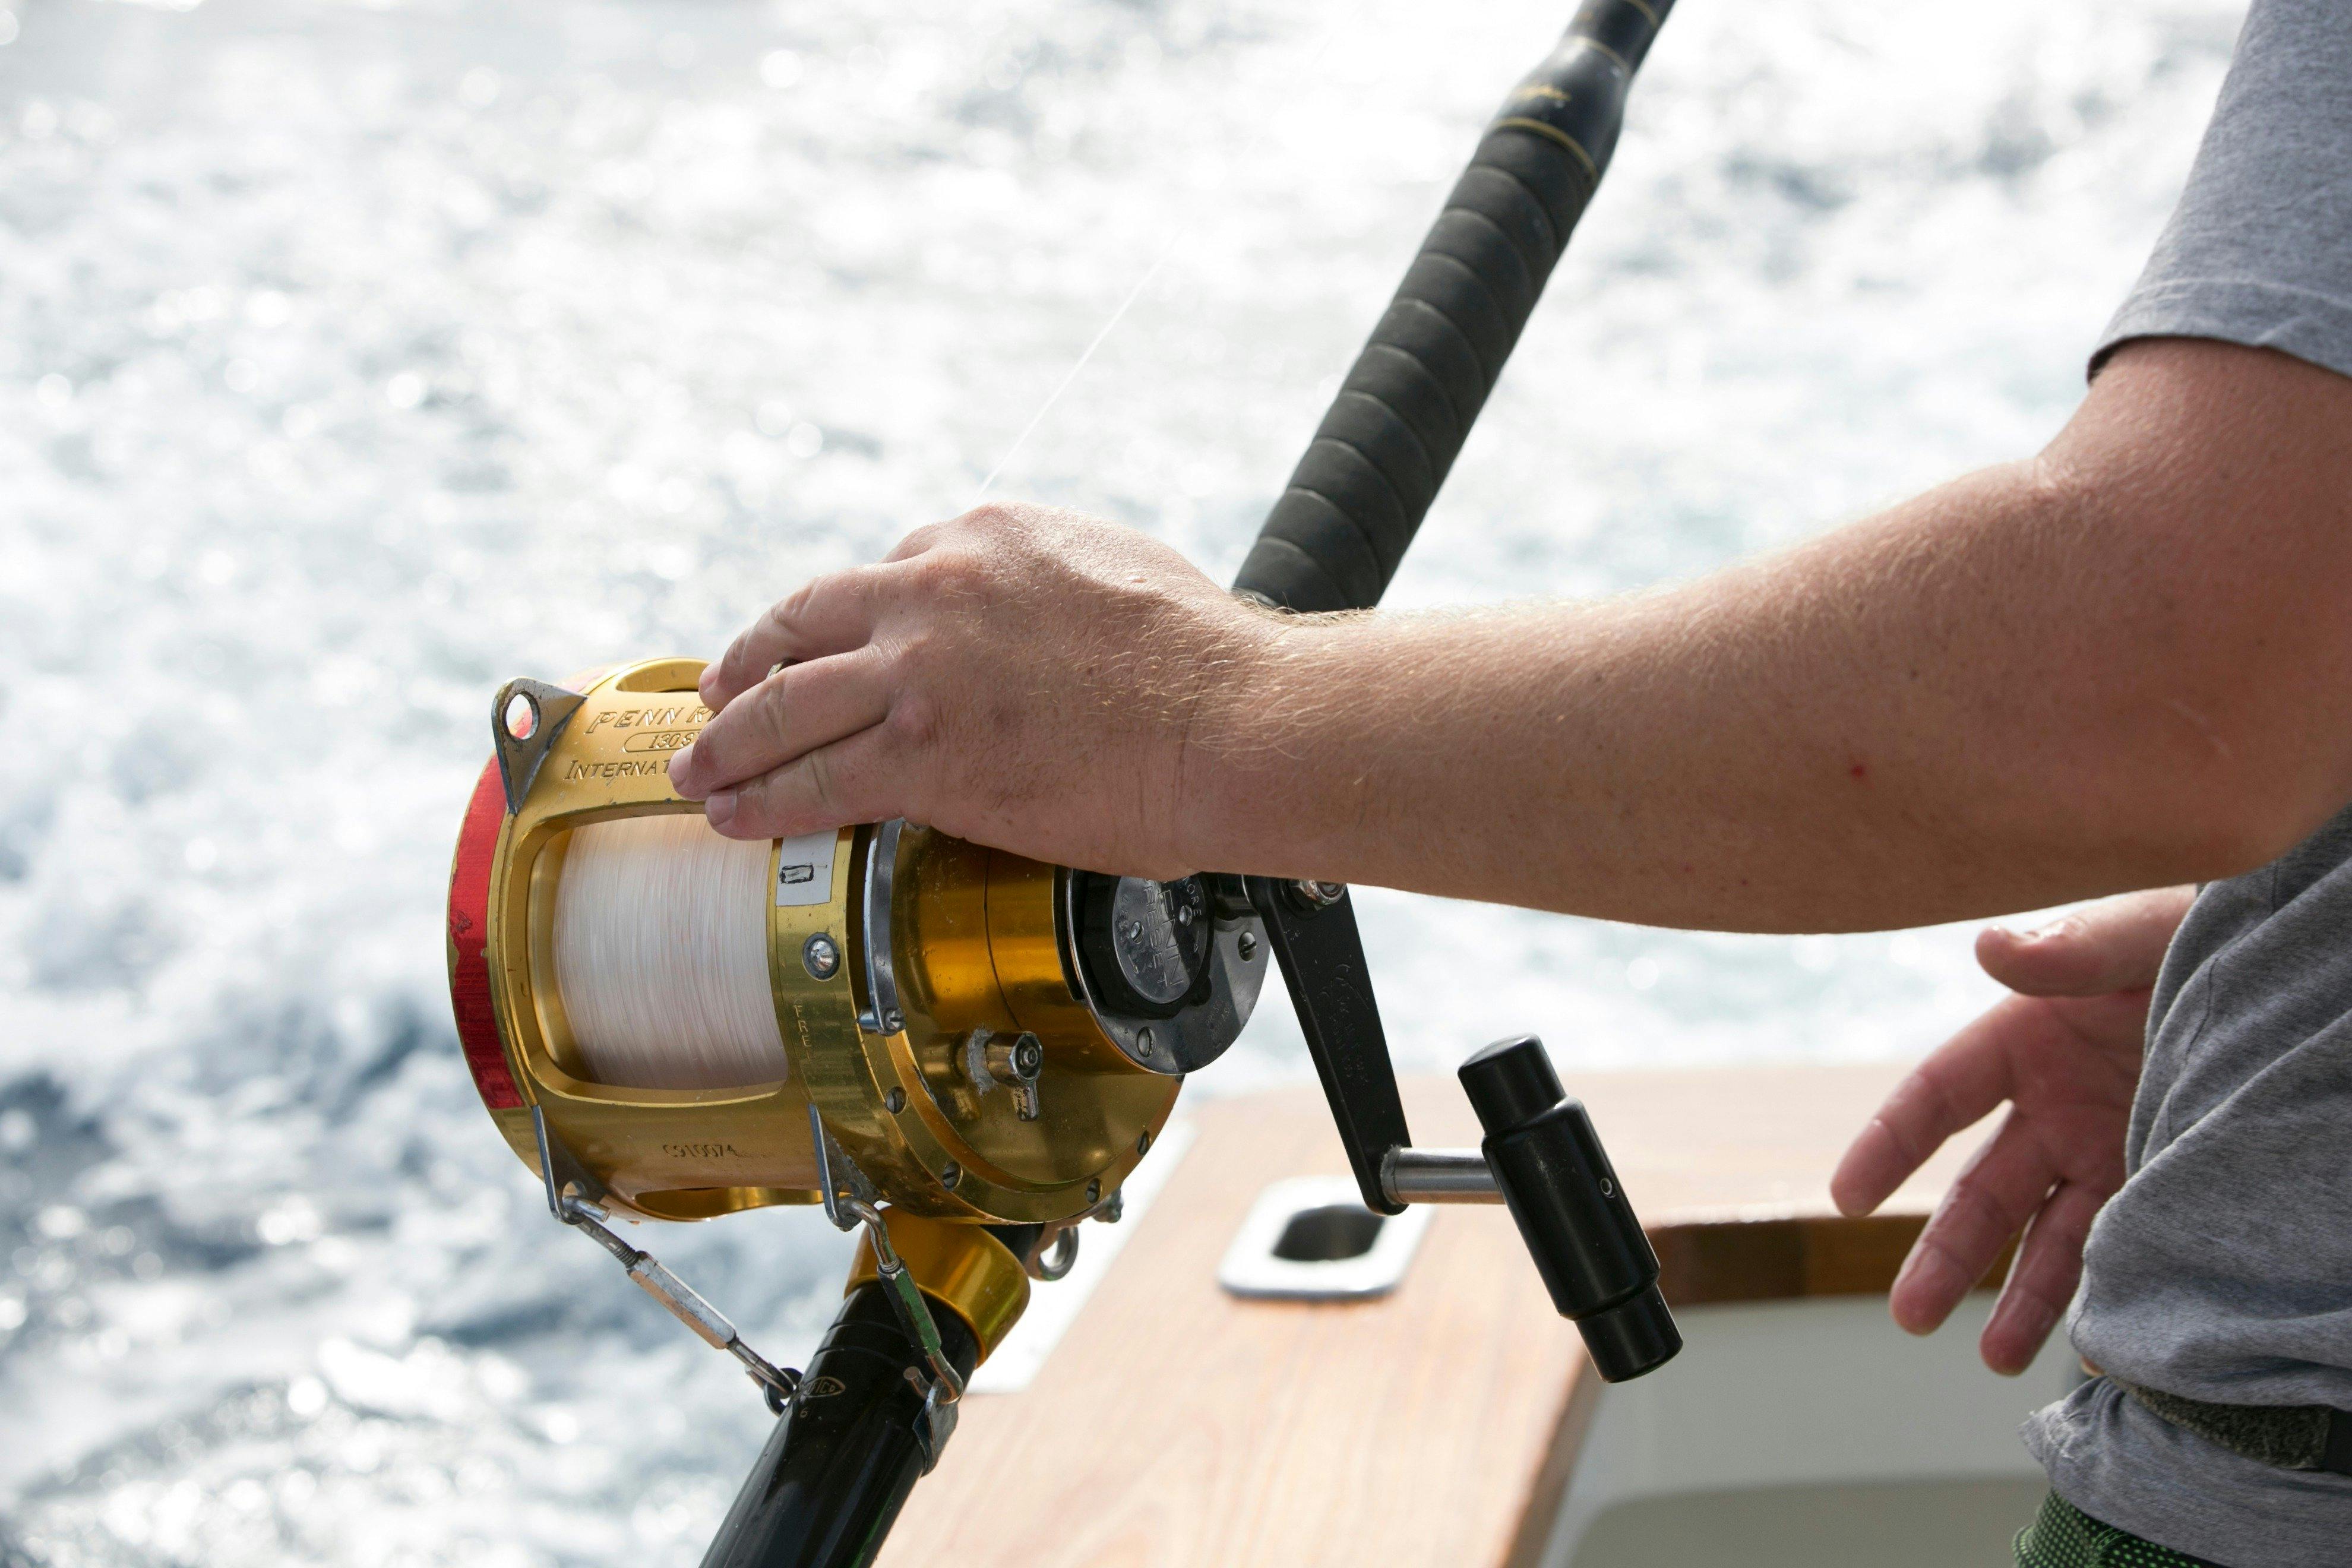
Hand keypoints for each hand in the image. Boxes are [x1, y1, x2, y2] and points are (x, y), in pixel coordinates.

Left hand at [667, 503, 1269, 875]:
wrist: (1232, 721)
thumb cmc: (1200, 658)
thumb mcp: (1112, 565)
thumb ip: (1045, 581)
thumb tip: (1034, 613)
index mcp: (982, 536)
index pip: (877, 577)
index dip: (836, 623)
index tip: (819, 649)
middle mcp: (934, 588)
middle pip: (803, 623)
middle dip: (750, 666)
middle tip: (719, 698)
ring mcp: (920, 670)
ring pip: (788, 704)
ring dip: (730, 741)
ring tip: (699, 768)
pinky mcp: (924, 754)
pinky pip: (816, 778)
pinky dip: (764, 798)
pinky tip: (737, 813)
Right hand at [1830, 886, 2194, 1373]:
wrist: (2300, 971)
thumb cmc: (2206, 929)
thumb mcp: (2140, 930)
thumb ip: (2071, 946)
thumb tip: (1990, 947)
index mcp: (2027, 1037)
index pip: (1937, 1097)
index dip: (1888, 1146)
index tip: (1846, 1199)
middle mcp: (2057, 1102)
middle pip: (1983, 1189)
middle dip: (1945, 1254)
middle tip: (1909, 1316)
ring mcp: (2109, 1144)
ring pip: (2047, 1233)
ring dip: (2017, 1296)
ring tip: (1990, 1357)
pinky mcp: (2167, 1177)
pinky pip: (2124, 1245)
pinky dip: (2103, 1293)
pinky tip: (2089, 1344)